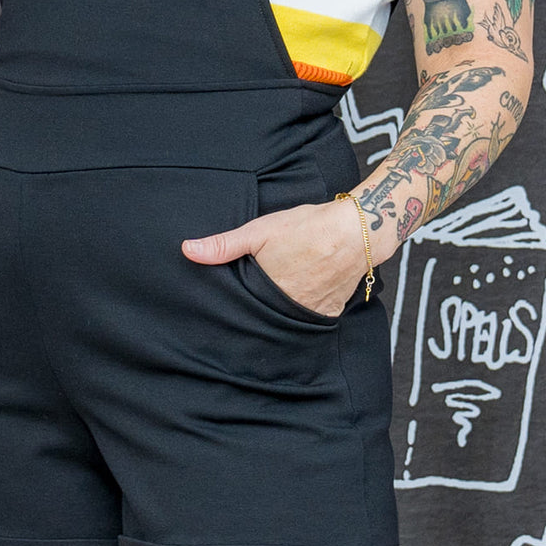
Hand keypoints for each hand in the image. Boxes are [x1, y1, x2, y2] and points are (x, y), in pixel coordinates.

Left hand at [182, 198, 369, 316]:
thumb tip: (188, 250)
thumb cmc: (308, 227)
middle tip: (252, 300)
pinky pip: (309, 318)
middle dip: (256, 309)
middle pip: (264, 315)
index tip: (227, 308)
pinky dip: (302, 309)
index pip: (242, 308)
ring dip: (279, 310)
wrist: (357, 230)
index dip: (234, 307)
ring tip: (278, 295)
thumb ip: (224, 244)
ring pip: (285, 318)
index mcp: (266, 292)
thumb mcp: (260, 230)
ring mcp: (310, 313)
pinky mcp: (328, 312)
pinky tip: (300, 294)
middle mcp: (287, 309)